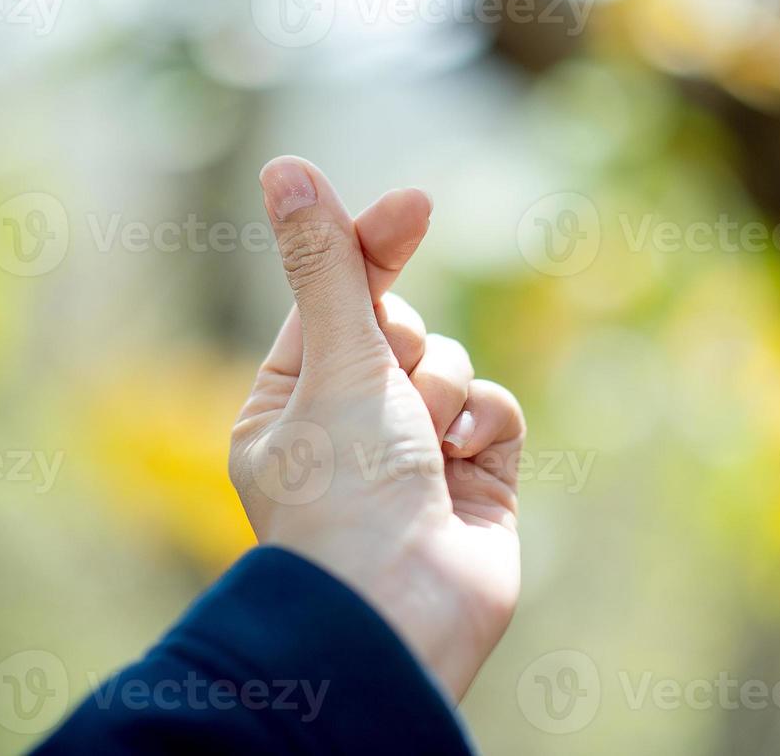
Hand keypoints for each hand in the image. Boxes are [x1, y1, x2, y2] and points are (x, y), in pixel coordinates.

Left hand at [229, 156, 524, 701]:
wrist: (405, 612)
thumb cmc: (348, 492)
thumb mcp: (336, 361)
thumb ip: (326, 263)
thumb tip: (284, 166)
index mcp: (289, 401)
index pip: (332, 298)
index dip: (370, 247)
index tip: (414, 205)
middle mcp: (349, 424)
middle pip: (400, 325)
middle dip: (405, 347)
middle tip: (392, 381)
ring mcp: (414, 452)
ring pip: (451, 363)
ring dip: (441, 393)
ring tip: (423, 449)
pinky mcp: (475, 477)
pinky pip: (494, 408)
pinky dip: (483, 427)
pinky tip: (462, 466)